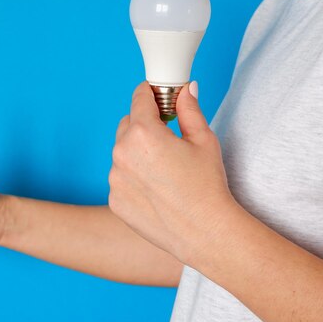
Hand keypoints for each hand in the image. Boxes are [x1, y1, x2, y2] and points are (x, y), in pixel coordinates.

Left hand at [108, 81, 237, 263]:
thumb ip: (189, 109)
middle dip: (144, 125)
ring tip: (165, 170)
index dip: (150, 93)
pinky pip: (120, 178)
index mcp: (144, 133)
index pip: (139, 98)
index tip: (157, 95)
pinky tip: (157, 190)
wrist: (204, 232)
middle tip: (167, 138)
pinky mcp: (114, 199)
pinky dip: (133, 178)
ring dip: (137, 153)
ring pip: (122, 152)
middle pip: (127, 124)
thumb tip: (185, 89)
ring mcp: (115, 178)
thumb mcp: (203, 140)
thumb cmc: (208, 186)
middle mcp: (122, 153)